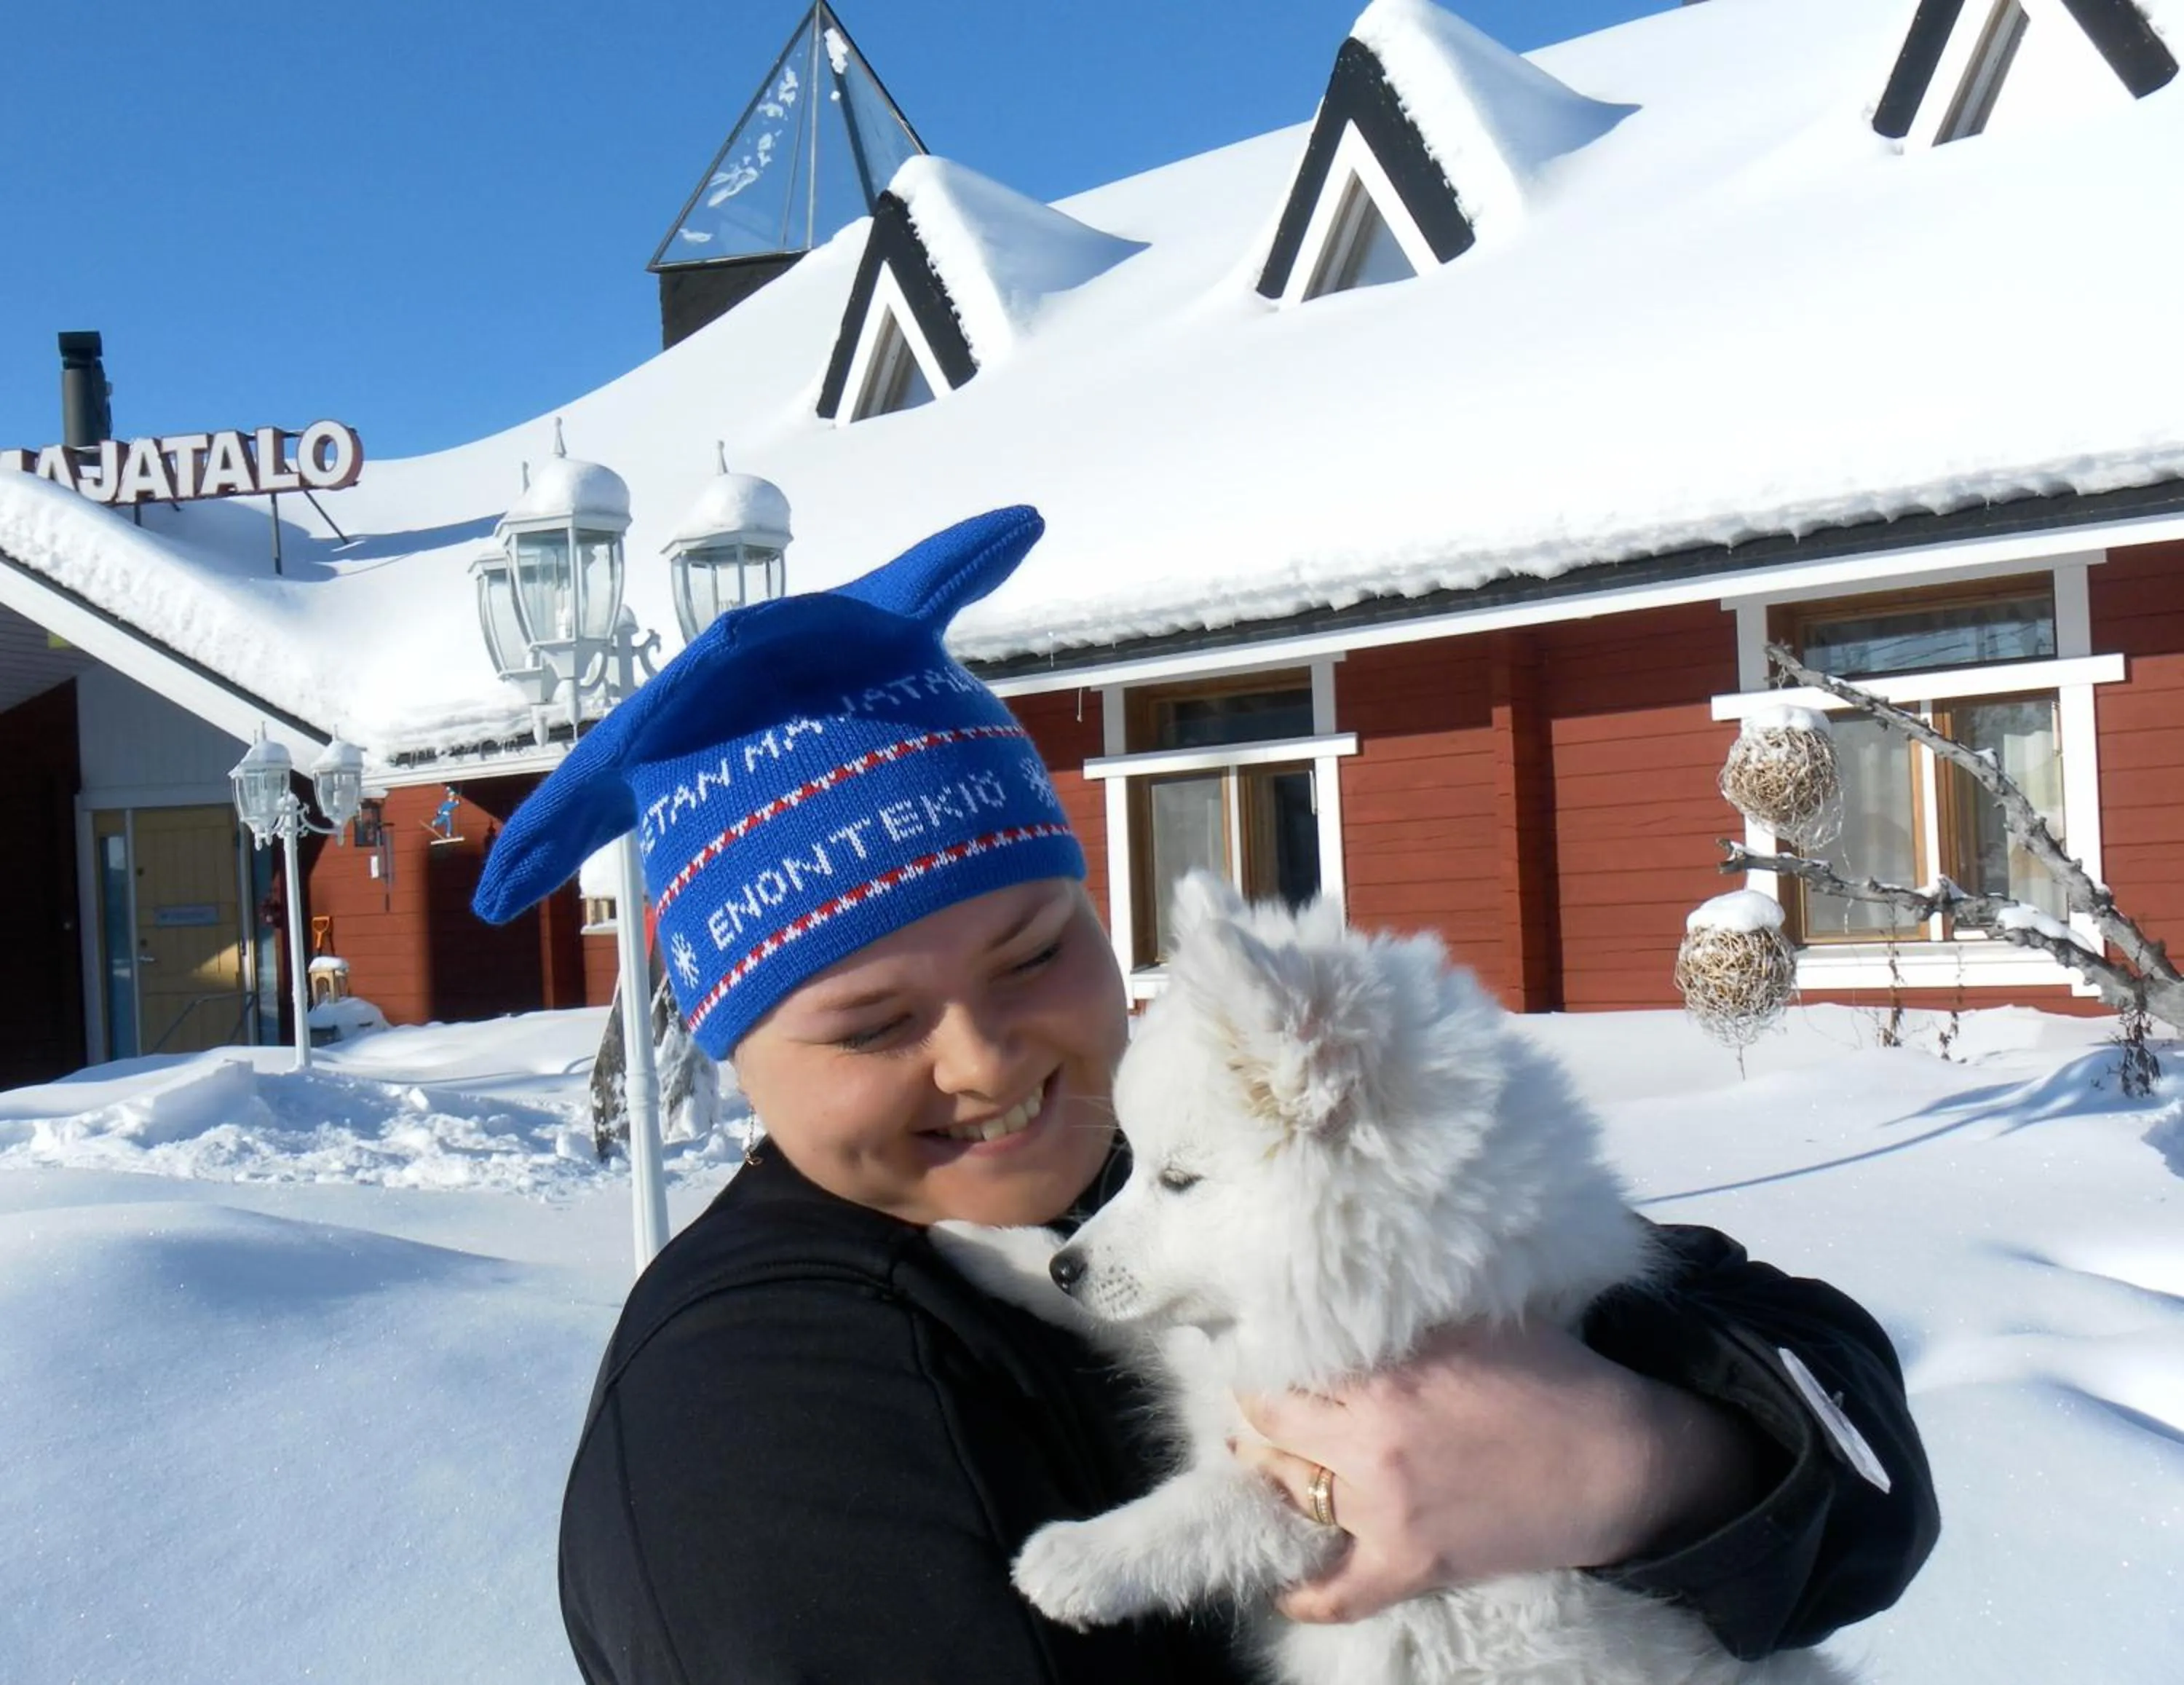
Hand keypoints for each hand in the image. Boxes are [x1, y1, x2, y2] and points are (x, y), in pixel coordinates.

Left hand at [1231, 1320, 1767, 1622]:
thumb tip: (1353, 1297)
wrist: (1623, 1463)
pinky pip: (1337, 1593)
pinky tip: (1284, 1587)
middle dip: (1254, 1419)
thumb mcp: (1477, 1325)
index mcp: (1382, 1381)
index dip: (1263, 1365)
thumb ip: (1408, 1318)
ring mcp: (1387, 1514)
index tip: (1260, 1358)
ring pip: (1292, 1497)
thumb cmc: (1557, 1379)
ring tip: (1264, 1462)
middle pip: (1269, 1433)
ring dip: (1273, 1478)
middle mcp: (1370, 1447)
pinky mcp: (1413, 1566)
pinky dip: (1305, 1594)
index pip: (1282, 1374)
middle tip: (1255, 1408)